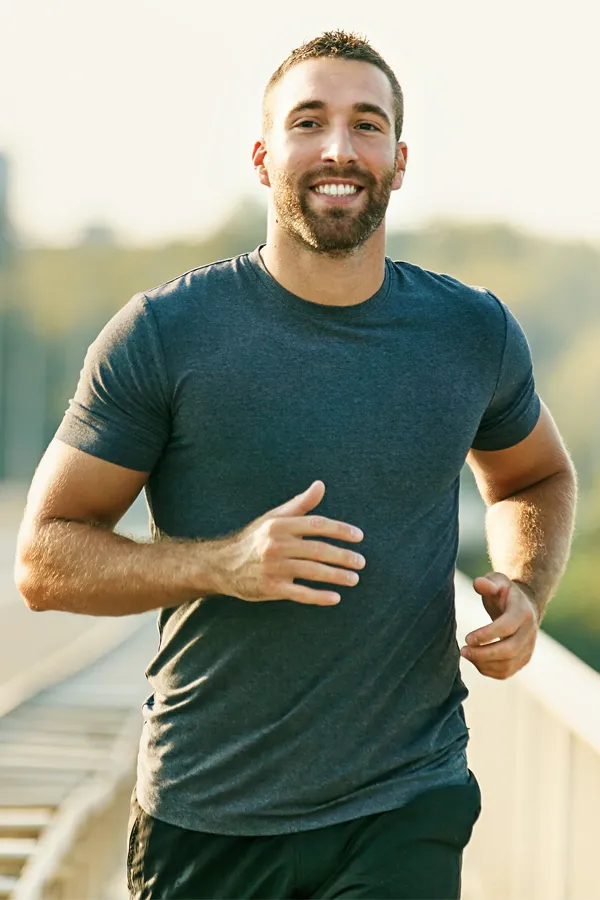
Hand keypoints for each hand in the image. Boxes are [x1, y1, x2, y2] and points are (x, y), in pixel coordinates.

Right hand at [213, 481, 364, 605]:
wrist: (223, 565)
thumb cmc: (256, 539)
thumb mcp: (275, 518)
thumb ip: (300, 504)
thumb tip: (321, 485)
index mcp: (279, 525)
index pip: (316, 524)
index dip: (340, 529)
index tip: (358, 536)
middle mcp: (276, 545)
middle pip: (318, 550)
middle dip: (343, 556)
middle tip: (361, 562)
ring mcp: (274, 567)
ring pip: (312, 571)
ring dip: (336, 576)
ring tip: (354, 579)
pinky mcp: (271, 588)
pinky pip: (300, 593)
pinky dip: (318, 597)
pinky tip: (335, 598)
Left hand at [460, 572, 538, 678]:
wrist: (523, 606)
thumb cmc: (504, 593)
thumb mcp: (497, 581)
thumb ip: (488, 583)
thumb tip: (478, 583)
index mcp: (523, 612)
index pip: (507, 627)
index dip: (487, 635)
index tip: (467, 638)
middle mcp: (530, 632)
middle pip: (509, 650)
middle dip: (483, 653)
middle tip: (463, 650)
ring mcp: (528, 648)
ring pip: (508, 665)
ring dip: (484, 664)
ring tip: (466, 654)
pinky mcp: (523, 659)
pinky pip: (507, 672)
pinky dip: (489, 671)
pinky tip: (475, 661)